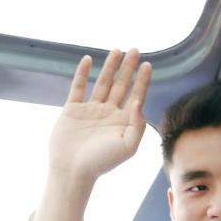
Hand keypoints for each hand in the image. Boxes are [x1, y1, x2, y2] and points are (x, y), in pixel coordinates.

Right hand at [48, 48, 151, 186]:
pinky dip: (82, 73)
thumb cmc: (102, 162)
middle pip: (121, 85)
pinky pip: (78, 87)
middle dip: (129, 68)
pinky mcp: (72, 110)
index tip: (148, 65)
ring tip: (117, 49)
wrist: (73, 170)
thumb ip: (138, 124)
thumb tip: (139, 101)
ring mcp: (91, 110)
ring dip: (110, 66)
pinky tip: (88, 59)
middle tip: (136, 50)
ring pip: (102, 83)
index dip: (142, 80)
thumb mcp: (128, 146)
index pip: (136, 96)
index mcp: (124, 122)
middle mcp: (109, 114)